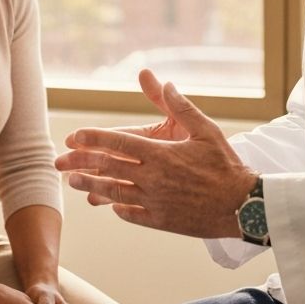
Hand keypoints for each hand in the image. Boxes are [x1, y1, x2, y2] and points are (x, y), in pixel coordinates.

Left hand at [56, 69, 256, 238]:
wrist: (244, 207)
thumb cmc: (226, 165)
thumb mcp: (205, 130)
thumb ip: (180, 106)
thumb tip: (163, 82)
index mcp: (160, 154)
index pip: (118, 143)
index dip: (93, 138)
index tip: (73, 136)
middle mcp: (153, 178)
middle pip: (109, 168)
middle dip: (82, 163)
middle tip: (60, 162)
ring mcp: (156, 202)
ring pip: (115, 192)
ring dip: (92, 186)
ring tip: (74, 182)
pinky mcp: (163, 221)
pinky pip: (133, 214)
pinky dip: (119, 208)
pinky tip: (110, 204)